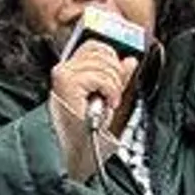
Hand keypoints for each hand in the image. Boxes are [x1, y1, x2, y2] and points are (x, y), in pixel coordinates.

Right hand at [48, 40, 138, 179]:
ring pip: (104, 64)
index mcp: (70, 69)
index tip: (117, 77)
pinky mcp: (67, 83)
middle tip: (114, 94)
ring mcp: (64, 74)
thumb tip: (130, 61)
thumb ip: (116, 77)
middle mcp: (63, 68)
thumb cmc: (84, 126)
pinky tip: (108, 104)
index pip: (95, 46)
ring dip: (115, 85)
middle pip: (101, 51)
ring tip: (110, 101)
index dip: (112, 57)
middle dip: (116, 72)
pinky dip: (111, 91)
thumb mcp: (105, 96)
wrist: (74, 147)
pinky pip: (102, 78)